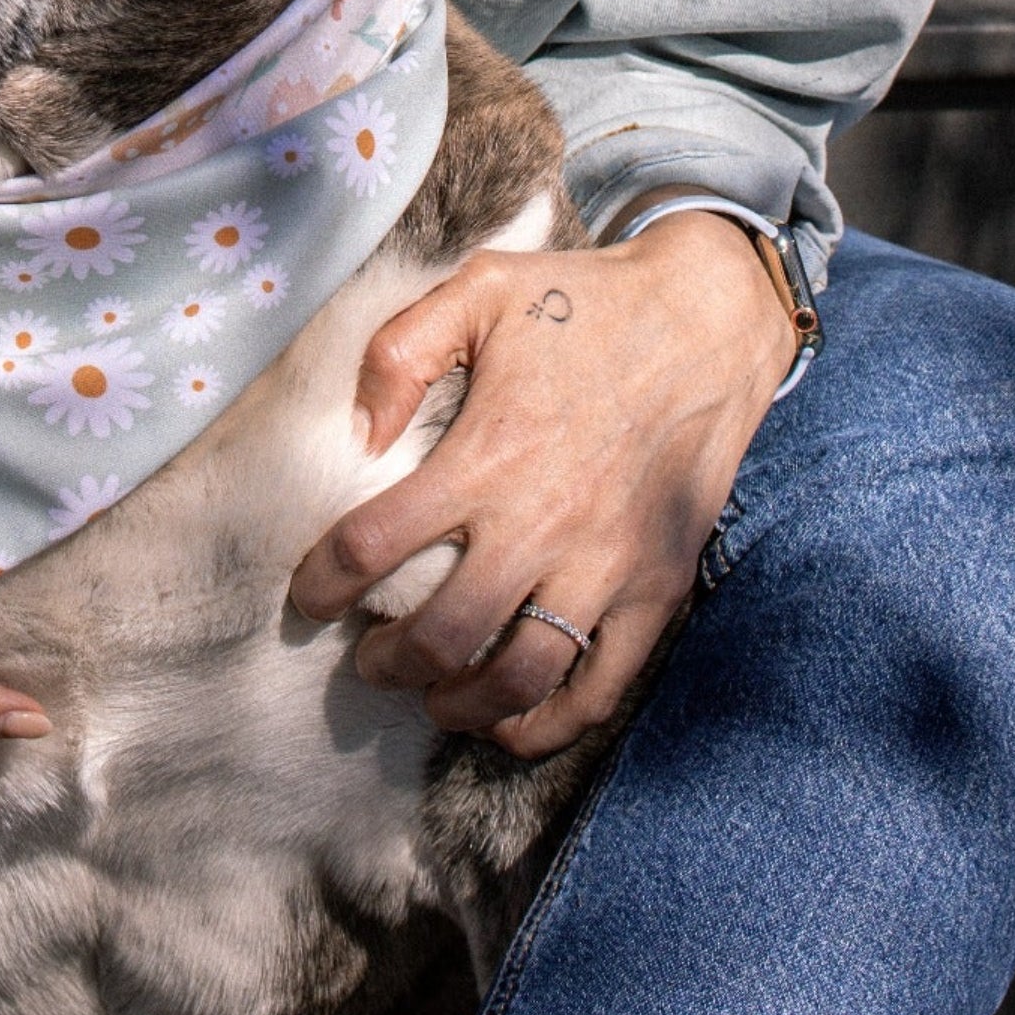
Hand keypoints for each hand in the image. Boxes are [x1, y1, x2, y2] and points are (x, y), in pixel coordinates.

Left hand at [290, 206, 795, 758]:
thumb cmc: (582, 303)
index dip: (323, 583)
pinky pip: (602, 686)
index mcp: (489, 454)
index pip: (374, 544)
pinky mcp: (658, 588)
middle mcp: (544, 522)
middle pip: (442, 634)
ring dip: (459, 703)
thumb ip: (401, 351)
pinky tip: (506, 723)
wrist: (708, 320)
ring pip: (519, 677)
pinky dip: (548, 723)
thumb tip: (360, 434)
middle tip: (370, 659)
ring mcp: (607, 564)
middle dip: (388, 662)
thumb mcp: (478, 290)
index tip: (306, 598)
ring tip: (430, 695)